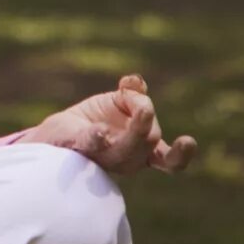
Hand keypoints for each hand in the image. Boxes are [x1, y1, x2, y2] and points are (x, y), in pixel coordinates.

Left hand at [24, 73, 197, 175]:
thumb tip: (136, 81)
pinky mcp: (80, 146)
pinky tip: (100, 130)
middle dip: (147, 123)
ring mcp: (104, 155)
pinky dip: (97, 137)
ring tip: (142, 110)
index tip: (188, 141)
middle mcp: (127, 158)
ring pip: (124, 150)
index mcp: (143, 150)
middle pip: (148, 142)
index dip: (181, 155)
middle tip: (144, 108)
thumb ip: (132, 94)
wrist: (56, 132)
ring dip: (135, 130)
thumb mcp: (117, 102)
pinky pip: (91, 143)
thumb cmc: (94, 119)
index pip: (170, 161)